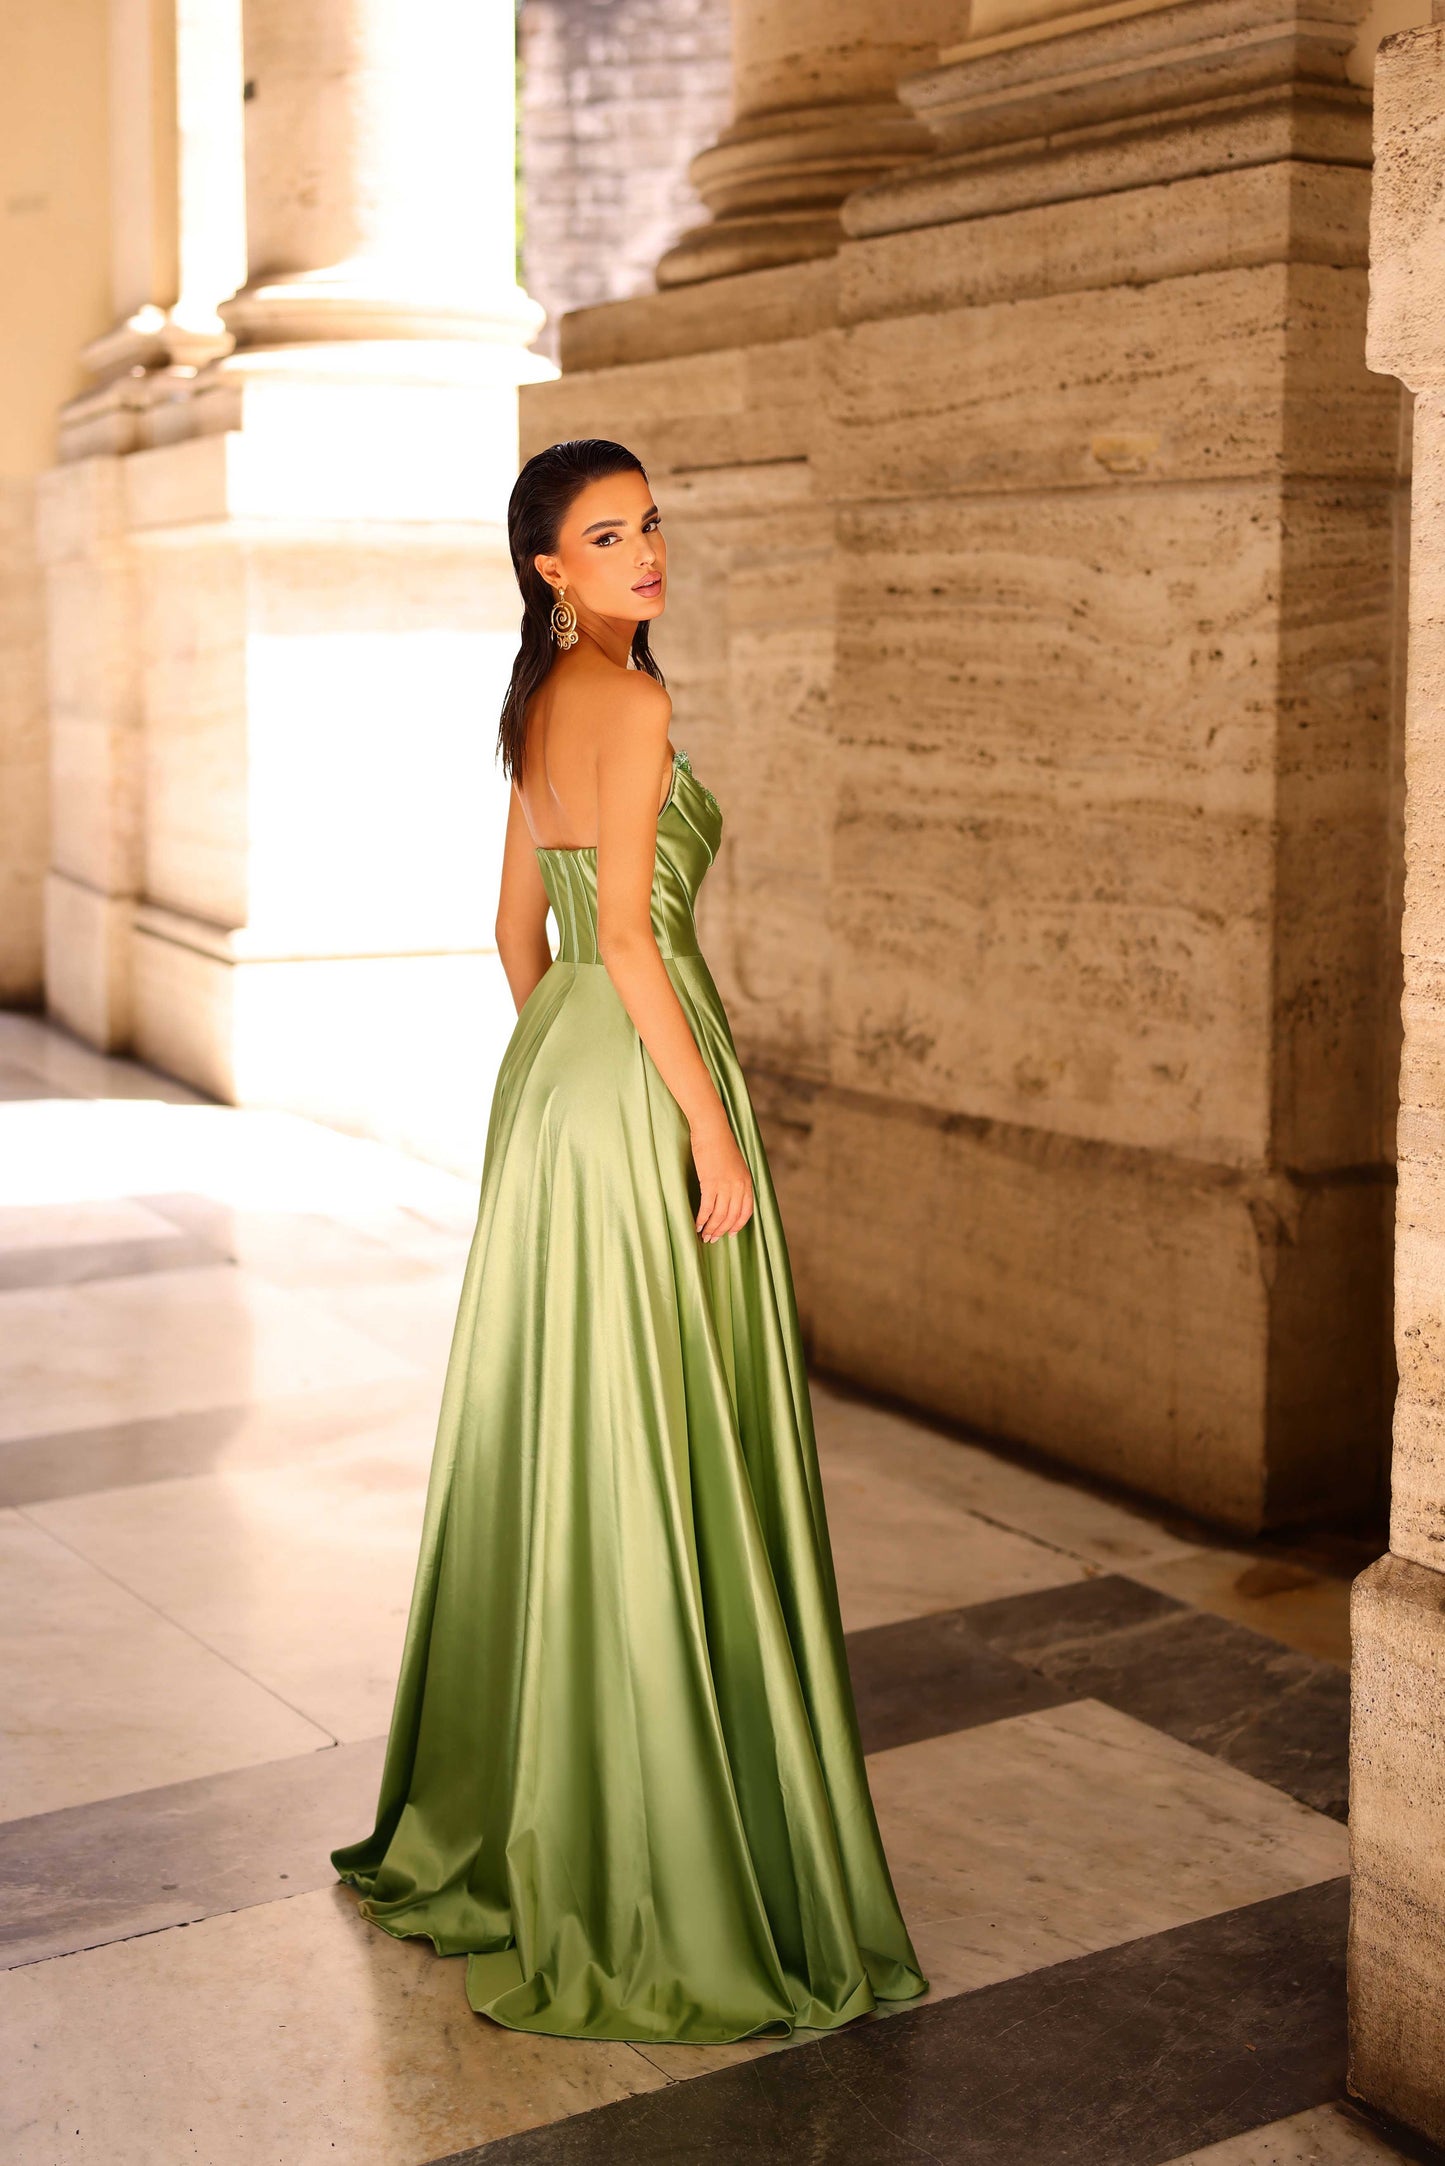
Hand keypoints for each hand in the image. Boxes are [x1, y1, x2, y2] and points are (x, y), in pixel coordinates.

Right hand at [690, 1110, 753, 1242]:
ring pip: (719, 1216)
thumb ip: (736, 1180)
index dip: (738, 1225)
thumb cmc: (721, 1144)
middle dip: (721, 1231)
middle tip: (712, 1239)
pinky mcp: (710, 1183)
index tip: (731, 1234)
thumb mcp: (735, 1164)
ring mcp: (725, 1185)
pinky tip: (696, 1225)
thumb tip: (730, 1196)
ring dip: (711, 1229)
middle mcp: (738, 1186)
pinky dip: (701, 1220)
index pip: (746, 1211)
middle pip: (732, 1217)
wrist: (712, 1130)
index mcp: (747, 1182)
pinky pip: (707, 1208)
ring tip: (704, 1236)